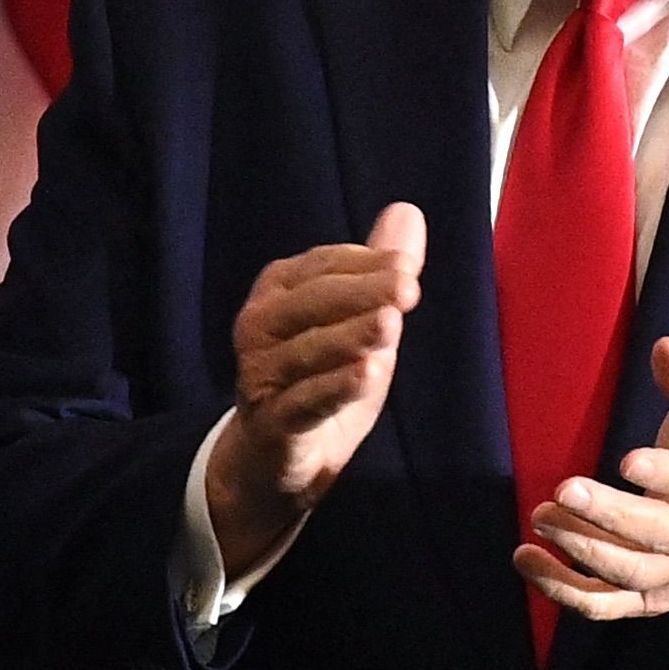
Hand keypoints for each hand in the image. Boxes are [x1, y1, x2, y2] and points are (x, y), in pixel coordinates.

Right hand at [207, 202, 425, 575]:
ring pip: (308, 352)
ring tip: (392, 325)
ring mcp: (260, 374)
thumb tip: (409, 212)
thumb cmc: (320, 375)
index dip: (365, 264)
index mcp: (278, 290)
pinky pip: (304, 402)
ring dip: (350, 337)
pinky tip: (368, 374)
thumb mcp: (356, 321)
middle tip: (408, 287)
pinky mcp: (270, 422)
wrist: (277, 457)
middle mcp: (259, 325)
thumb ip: (379, 272)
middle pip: (313, 302)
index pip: (323, 266)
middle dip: (363, 293)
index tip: (408, 265)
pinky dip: (336, 388)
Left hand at [512, 336, 668, 619]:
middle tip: (564, 491)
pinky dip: (563, 589)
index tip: (628, 459)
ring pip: (628, 572)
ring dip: (581, 548)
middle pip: (658, 534)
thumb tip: (665, 347)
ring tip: (541, 517)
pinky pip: (604, 604)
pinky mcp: (645, 600)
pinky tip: (526, 559)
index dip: (666, 476)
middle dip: (610, 515)